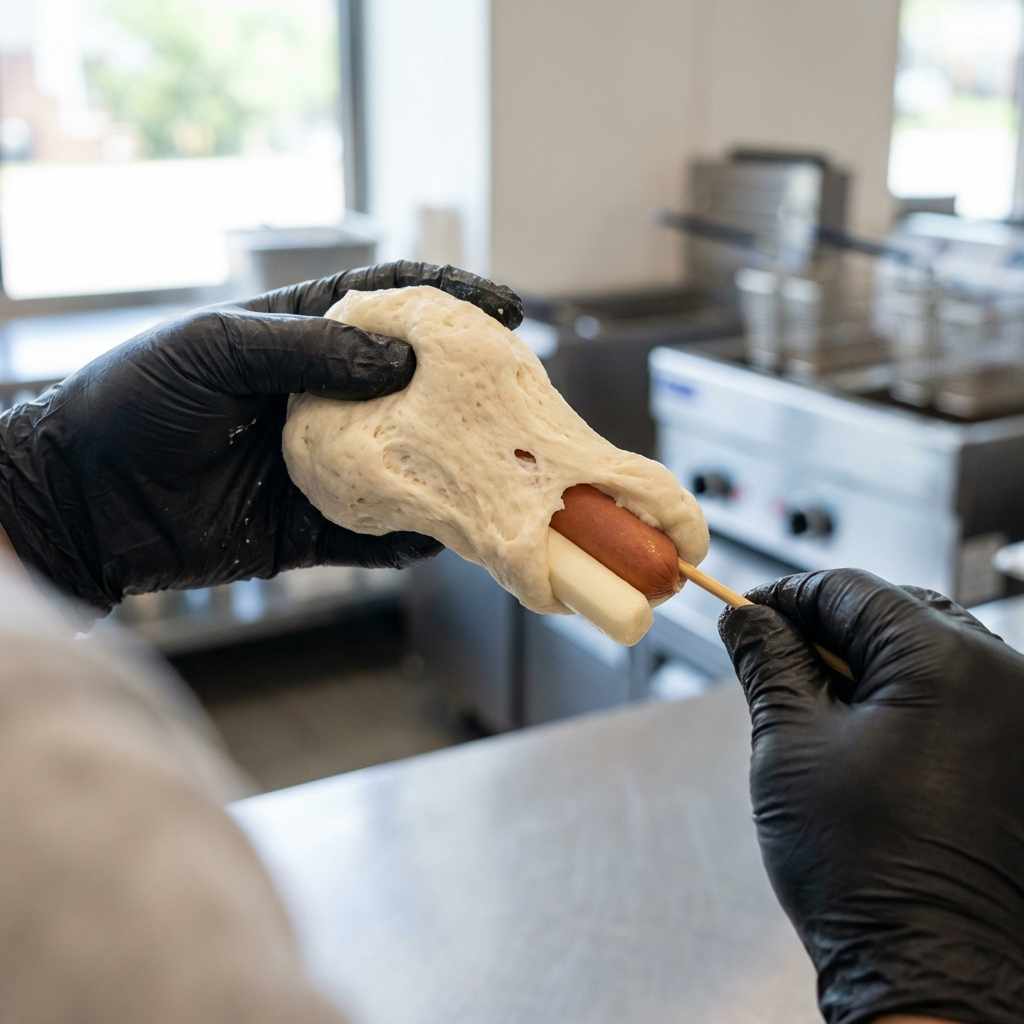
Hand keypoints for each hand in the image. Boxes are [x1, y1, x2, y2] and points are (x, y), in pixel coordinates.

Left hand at [0, 261, 522, 611]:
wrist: (80, 497)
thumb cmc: (135, 399)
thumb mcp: (215, 349)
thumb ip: (308, 350)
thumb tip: (403, 361)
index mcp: (297, 338)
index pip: (388, 305)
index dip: (449, 301)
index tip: (505, 310)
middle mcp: (321, 400)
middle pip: (412, 391)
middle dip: (468, 394)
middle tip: (520, 401)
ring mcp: (321, 466)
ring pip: (405, 466)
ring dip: (451, 471)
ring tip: (500, 474)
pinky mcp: (309, 529)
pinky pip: (374, 536)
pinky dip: (411, 538)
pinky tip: (444, 534)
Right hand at [718, 570, 1023, 1023]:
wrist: (930, 970)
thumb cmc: (862, 867)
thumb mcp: (789, 743)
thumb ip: (767, 661)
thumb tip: (746, 616)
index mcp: (946, 662)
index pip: (849, 589)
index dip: (786, 595)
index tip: (748, 614)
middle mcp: (1003, 676)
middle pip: (895, 610)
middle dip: (826, 627)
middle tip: (774, 658)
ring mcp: (1019, 715)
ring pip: (927, 649)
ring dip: (867, 661)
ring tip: (815, 702)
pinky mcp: (1018, 751)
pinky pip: (957, 689)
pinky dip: (905, 693)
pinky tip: (863, 729)